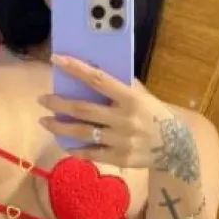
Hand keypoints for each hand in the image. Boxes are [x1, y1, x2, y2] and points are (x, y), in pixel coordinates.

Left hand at [38, 55, 199, 180]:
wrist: (175, 148)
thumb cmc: (154, 115)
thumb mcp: (143, 96)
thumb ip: (121, 86)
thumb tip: (94, 71)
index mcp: (130, 98)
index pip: (98, 79)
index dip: (75, 69)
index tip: (56, 59)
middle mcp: (124, 119)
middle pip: (83, 109)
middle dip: (58, 104)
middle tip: (42, 99)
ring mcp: (121, 140)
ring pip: (82, 133)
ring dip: (59, 127)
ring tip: (45, 121)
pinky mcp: (119, 158)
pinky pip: (91, 154)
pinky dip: (75, 148)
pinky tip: (64, 143)